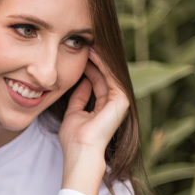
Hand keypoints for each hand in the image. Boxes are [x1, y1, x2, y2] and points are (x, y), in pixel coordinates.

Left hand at [58, 48, 130, 194]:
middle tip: (84, 45)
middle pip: (104, 76)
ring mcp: (119, 101)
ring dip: (98, 59)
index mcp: (103, 108)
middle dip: (94, 61)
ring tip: (88, 44)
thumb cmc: (75, 138)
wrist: (81, 150)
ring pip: (108, 74)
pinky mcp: (121, 99)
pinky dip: (102, 64)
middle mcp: (114, 104)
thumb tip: (81, 83)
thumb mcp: (73, 114)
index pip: (96, 83)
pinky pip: (111, 76)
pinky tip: (93, 53)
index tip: (78, 56)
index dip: (88, 69)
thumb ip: (78, 99)